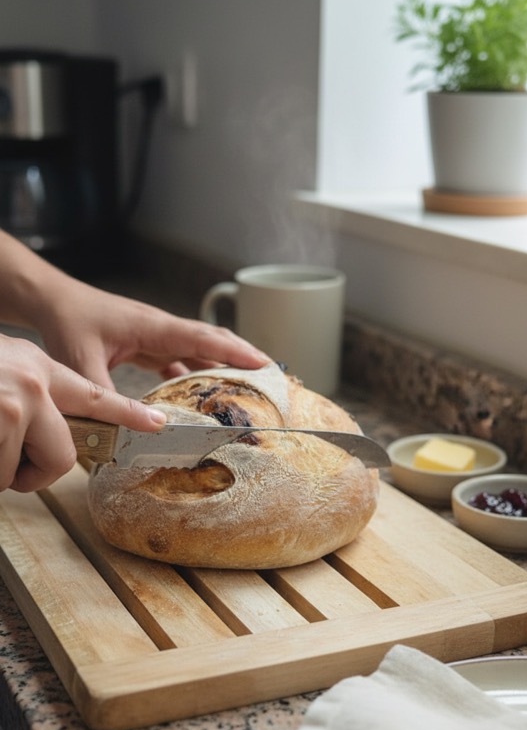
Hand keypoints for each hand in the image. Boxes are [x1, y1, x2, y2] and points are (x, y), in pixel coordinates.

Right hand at [0, 334, 166, 492]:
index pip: (93, 396)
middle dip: (37, 471)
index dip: (126, 414)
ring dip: (3, 471)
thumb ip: (28, 394)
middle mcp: (35, 383)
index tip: (156, 423)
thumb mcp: (1, 369)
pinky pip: (2, 477)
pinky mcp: (5, 422)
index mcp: (38, 368)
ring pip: (26, 473)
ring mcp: (18, 404)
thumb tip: (37, 427)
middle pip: (64, 454)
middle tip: (13, 469)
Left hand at [37, 279, 268, 388]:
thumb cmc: (67, 322)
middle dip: (242, 356)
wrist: (53, 302)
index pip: (202, 338)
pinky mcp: (147, 343)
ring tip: (245, 388)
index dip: (234, 352)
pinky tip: (198, 395)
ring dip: (221, 365)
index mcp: (152, 327)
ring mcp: (156, 335)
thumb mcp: (81, 363)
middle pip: (211, 340)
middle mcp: (160, 328)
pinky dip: (195, 373)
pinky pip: (180, 358)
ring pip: (198, 349)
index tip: (262, 364)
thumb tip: (125, 428)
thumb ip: (104, 397)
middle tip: (270, 377)